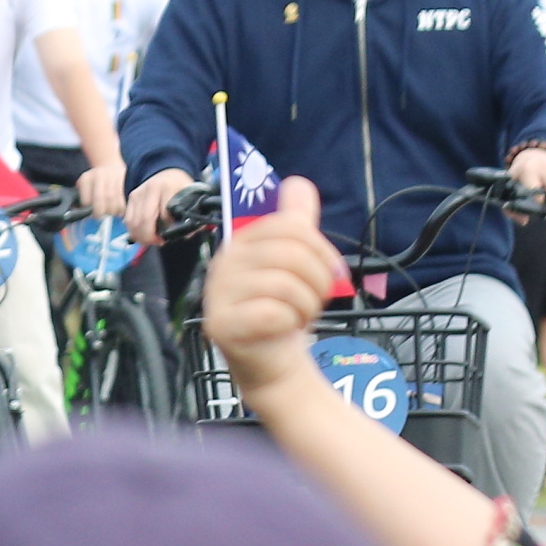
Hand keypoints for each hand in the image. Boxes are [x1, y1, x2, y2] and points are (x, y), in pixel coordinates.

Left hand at [78, 162, 127, 218]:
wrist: (109, 165)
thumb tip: (75, 213)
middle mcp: (98, 175)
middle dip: (100, 211)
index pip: (86, 199)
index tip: (91, 215)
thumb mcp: (84, 186)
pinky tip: (119, 211)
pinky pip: (122, 197)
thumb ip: (79, 199)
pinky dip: (121, 207)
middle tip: (100, 217)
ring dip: (111, 210)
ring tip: (110, 213)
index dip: (88, 210)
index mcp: (86, 178)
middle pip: (99, 198)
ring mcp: (112, 176)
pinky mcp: (123, 179)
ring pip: (112, 199)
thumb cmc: (94, 182)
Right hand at [126, 168, 194, 244]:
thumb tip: (187, 234)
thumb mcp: (191, 197)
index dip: (166, 229)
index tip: (169, 236)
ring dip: (140, 236)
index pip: (164, 215)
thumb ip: (192, 216)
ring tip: (150, 239)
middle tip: (158, 241)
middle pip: (144, 220)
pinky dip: (134, 230)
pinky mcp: (131, 198)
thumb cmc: (180, 188)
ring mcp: (139, 193)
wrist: (168, 173)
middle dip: (149, 237)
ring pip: (133, 222)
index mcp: (168, 188)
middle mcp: (151, 189)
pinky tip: (143, 233)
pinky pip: (128, 220)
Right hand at [204, 175, 345, 396]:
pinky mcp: (222, 325)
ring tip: (299, 315)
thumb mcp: (295, 262)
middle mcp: (223, 264)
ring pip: (286, 284)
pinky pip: (274, 313)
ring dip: (307, 305)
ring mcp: (218, 295)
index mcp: (241, 243)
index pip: (291, 226)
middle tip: (314, 299)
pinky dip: (290, 323)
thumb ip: (296, 223)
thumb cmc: (283, 310)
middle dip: (318, 281)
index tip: (326, 273)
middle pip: (292, 254)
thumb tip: (297, 184)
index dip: (321, 250)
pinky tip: (283, 329)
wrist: (271, 362)